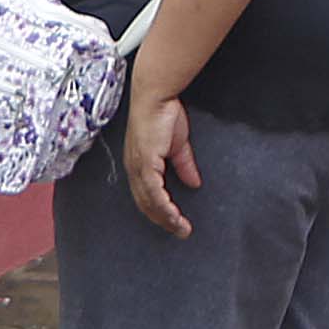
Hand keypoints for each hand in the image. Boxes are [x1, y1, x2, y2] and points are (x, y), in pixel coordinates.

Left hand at [122, 90, 202, 236]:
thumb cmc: (164, 114)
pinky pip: (154, 193)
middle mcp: (134, 168)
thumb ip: (183, 165)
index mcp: (139, 164)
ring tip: (181, 228)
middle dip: (163, 220)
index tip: (175, 222)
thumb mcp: (177, 146)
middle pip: (146, 204)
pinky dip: (164, 207)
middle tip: (180, 231)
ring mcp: (137, 167)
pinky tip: (174, 216)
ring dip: (166, 218)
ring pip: (150, 202)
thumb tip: (194, 182)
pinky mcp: (145, 163)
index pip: (146, 195)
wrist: (156, 97)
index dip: (159, 211)